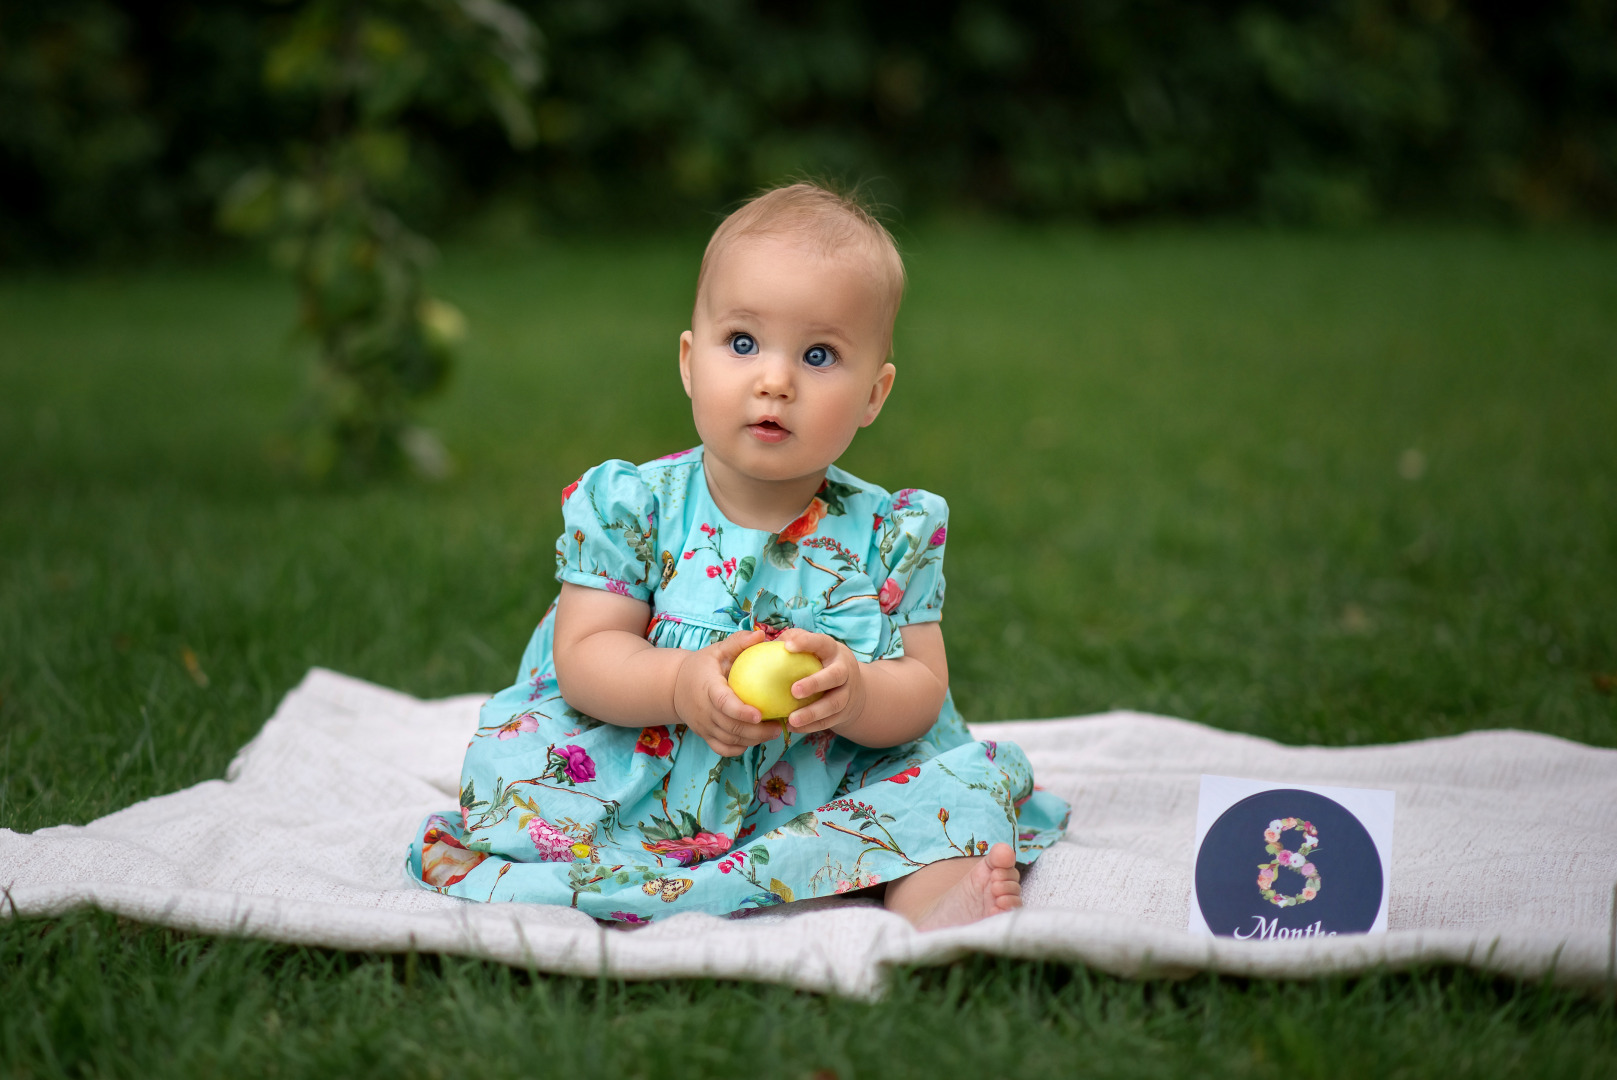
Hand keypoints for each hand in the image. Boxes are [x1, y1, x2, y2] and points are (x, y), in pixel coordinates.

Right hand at [672, 628, 776, 755]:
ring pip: (729, 741)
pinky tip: (755, 740)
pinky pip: (723, 749)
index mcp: (707, 687)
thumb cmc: (702, 666)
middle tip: (779, 725)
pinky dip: (739, 748)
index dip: (740, 712)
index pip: (723, 703)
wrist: (674, 686)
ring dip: (753, 740)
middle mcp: (704, 710)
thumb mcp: (717, 650)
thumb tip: (762, 635)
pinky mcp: (705, 736)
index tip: (759, 715)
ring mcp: (703, 726)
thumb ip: (738, 642)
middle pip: (730, 727)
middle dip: (757, 731)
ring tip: (774, 732)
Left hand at [778, 628, 865, 735]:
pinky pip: (828, 721)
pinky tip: (791, 727)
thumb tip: (760, 638)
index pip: (822, 642)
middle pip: (835, 675)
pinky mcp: (844, 713)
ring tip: (791, 719)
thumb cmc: (819, 663)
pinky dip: (810, 726)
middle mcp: (844, 670)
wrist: (852, 689)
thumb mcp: (812, 648)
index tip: (787, 647)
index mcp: (833, 650)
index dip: (807, 643)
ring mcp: (847, 693)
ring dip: (812, 713)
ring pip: (834, 703)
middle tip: (794, 690)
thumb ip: (791, 641)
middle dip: (816, 683)